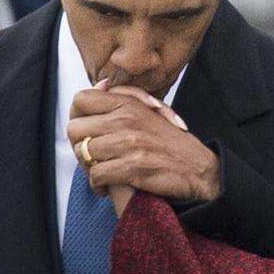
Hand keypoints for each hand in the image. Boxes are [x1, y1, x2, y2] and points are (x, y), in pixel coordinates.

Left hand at [66, 85, 217, 217]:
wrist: (199, 169)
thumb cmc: (171, 143)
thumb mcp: (149, 111)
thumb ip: (124, 99)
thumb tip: (101, 86)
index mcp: (127, 103)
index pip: (80, 99)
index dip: (76, 116)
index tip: (86, 131)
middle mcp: (126, 119)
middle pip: (74, 129)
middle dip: (78, 146)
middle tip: (90, 158)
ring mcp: (130, 143)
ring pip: (84, 153)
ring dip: (87, 168)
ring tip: (99, 174)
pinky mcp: (133, 167)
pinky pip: (97, 175)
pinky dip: (97, 184)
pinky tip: (105, 187)